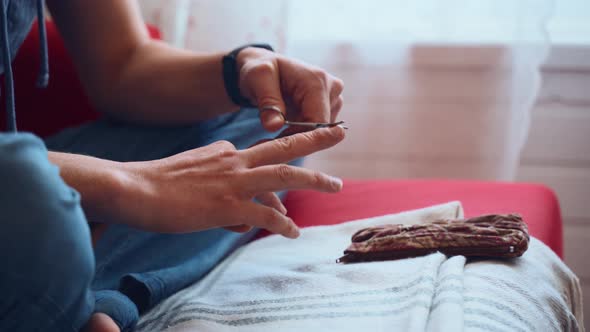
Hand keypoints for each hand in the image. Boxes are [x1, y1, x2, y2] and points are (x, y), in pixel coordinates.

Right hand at [116, 126, 344, 237]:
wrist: (132, 188)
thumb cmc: (158, 183)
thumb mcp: (196, 174)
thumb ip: (224, 187)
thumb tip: (246, 216)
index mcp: (226, 153)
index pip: (261, 159)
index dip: (279, 169)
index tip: (292, 175)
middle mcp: (235, 161)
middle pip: (284, 148)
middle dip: (315, 138)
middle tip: (339, 131)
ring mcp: (233, 182)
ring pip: (285, 174)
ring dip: (315, 178)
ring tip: (336, 185)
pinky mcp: (226, 205)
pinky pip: (265, 214)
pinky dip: (283, 223)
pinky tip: (294, 232)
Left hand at [236, 47, 343, 131]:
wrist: (268, 67)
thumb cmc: (262, 70)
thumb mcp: (258, 79)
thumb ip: (268, 102)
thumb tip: (274, 126)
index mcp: (317, 81)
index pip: (317, 122)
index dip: (298, 136)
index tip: (276, 140)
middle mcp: (332, 88)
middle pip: (322, 128)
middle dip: (298, 135)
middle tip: (274, 131)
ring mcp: (334, 97)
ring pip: (322, 130)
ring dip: (300, 132)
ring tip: (280, 121)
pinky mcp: (332, 105)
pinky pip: (321, 127)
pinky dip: (304, 129)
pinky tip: (289, 121)